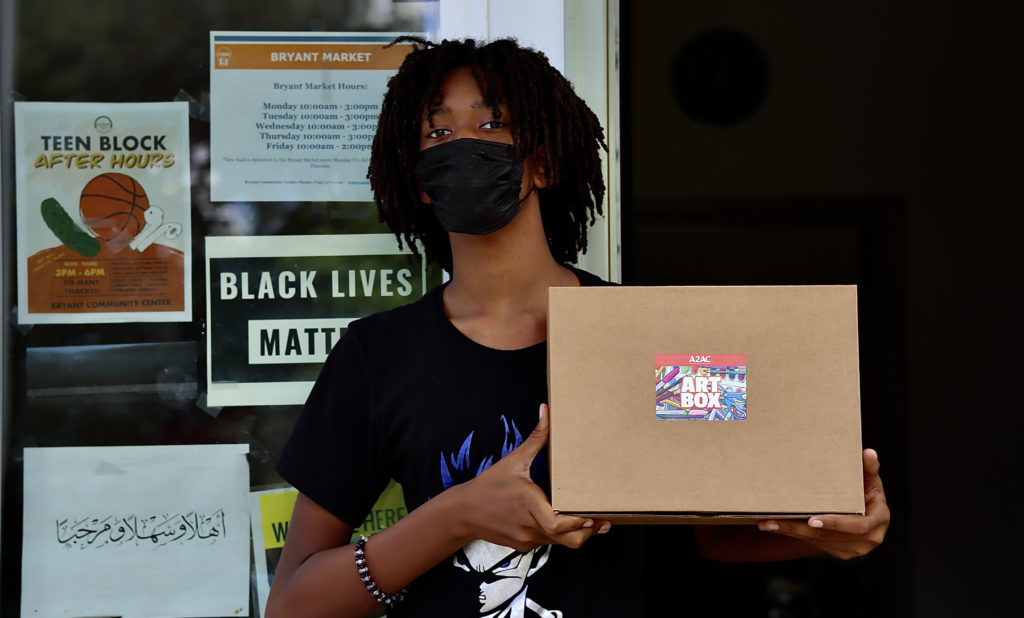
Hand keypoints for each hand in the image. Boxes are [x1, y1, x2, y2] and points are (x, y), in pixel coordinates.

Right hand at [454, 404, 610, 551]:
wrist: (463, 512)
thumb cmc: (488, 486)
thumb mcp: (513, 460)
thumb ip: (536, 438)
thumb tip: (546, 411)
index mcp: (528, 504)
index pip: (558, 524)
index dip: (579, 522)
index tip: (592, 513)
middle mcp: (529, 526)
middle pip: (569, 540)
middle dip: (588, 531)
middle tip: (602, 519)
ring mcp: (527, 539)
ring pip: (561, 543)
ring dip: (575, 532)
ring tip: (589, 519)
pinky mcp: (524, 546)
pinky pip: (548, 543)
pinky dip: (558, 534)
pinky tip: (562, 521)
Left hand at [757, 448, 889, 559]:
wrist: (867, 513)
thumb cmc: (868, 491)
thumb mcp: (870, 480)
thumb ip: (868, 469)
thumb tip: (869, 453)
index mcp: (878, 521)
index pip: (857, 526)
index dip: (835, 523)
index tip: (812, 520)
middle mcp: (867, 540)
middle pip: (829, 536)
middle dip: (799, 528)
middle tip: (772, 522)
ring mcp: (852, 549)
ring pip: (817, 540)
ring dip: (790, 532)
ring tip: (766, 523)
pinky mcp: (839, 552)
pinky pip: (814, 542)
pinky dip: (794, 534)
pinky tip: (774, 526)